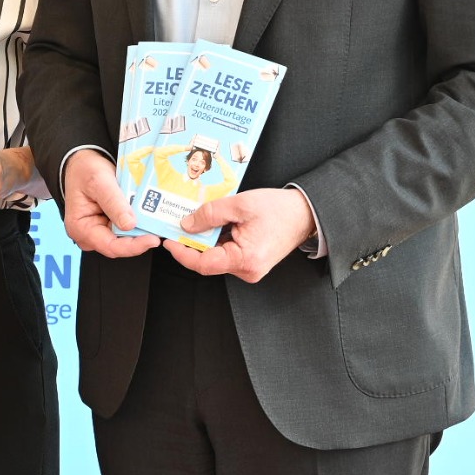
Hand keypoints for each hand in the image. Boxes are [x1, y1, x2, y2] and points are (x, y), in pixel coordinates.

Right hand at [62, 149, 156, 256]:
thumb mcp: (99, 182)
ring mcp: (101, 231)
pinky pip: (127, 228)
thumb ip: (114, 203)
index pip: (110, 246)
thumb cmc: (85, 171)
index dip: (133, 246)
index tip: (153, 239)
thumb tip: (129, 224)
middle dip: (140, 238)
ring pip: (126, 238)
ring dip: (142, 230)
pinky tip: (150, 216)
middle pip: (120, 245)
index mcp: (81, 228)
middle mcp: (90, 235)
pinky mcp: (111, 225)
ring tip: (158, 222)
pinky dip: (139, 223)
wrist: (83, 163)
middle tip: (160, 229)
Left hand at [165, 188, 317, 282]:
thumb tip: (186, 225)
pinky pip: (227, 253)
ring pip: (217, 256)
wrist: (305, 213)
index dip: (182, 253)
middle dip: (193, 242)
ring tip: (202, 219)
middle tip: (179, 224)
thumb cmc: (280, 210)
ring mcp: (250, 268)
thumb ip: (210, 214)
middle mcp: (248, 270)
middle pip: (208, 261)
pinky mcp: (250, 263)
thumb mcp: (240, 204)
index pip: (203, 264)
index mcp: (246, 259)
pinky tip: (217, 224)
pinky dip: (218, 240)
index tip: (169, 241)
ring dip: (206, 239)